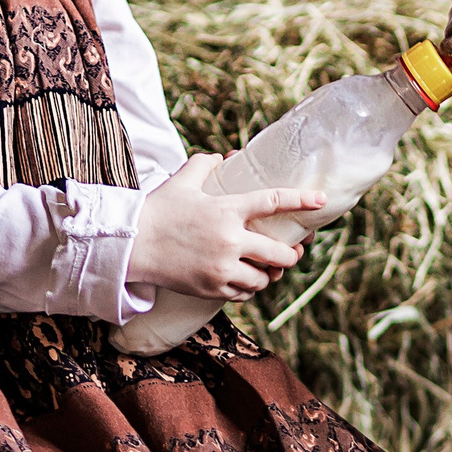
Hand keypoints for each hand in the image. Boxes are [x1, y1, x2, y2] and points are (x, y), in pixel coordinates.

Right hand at [128, 154, 328, 300]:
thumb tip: (225, 157)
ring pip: (264, 279)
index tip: (320, 202)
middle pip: (280, 254)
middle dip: (292, 255)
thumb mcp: (182, 181)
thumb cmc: (157, 211)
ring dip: (269, 274)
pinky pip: (244, 294)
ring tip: (267, 268)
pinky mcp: (212, 288)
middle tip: (293, 252)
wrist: (130, 245)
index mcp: (227, 210)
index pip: (273, 203)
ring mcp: (221, 268)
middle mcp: (229, 241)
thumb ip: (205, 165)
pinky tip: (246, 279)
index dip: (301, 201)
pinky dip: (249, 288)